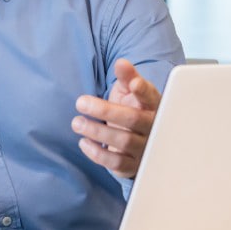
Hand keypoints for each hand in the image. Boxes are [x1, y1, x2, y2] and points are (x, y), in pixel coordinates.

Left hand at [72, 58, 161, 178]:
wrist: (140, 142)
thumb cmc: (133, 110)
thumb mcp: (130, 92)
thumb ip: (127, 77)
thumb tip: (121, 63)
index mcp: (154, 106)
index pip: (151, 96)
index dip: (143, 90)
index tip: (133, 83)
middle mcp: (153, 128)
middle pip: (132, 119)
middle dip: (104, 110)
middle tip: (80, 102)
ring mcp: (145, 148)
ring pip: (123, 141)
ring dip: (96, 131)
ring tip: (76, 122)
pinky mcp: (133, 165)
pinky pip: (117, 163)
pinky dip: (97, 153)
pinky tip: (83, 142)